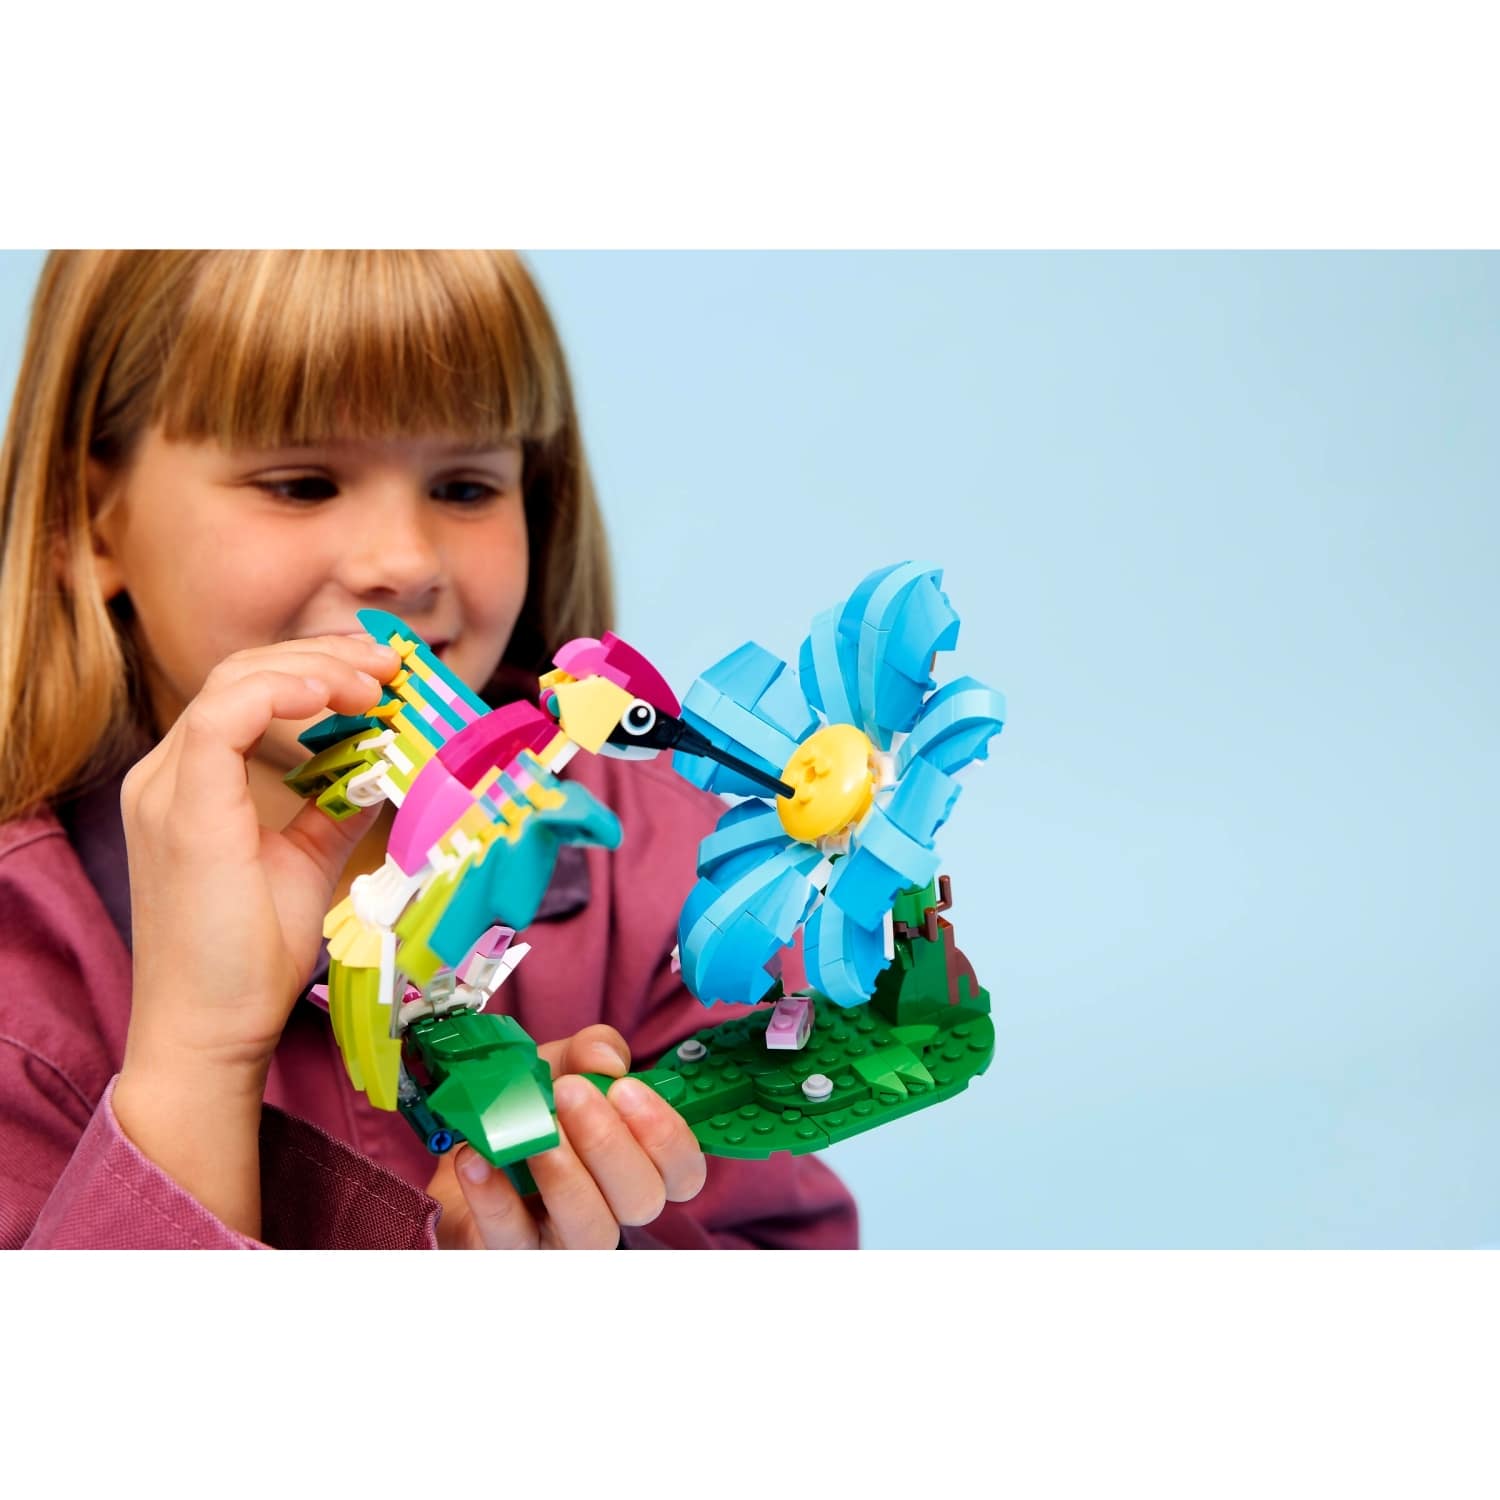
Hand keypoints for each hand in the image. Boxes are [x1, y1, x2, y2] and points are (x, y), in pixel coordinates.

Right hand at [117, 632, 400, 1084]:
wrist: (211, 1029)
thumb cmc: (251, 956)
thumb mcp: (308, 861)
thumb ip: (334, 808)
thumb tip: (383, 768)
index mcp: (193, 782)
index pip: (251, 689)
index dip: (319, 667)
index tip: (386, 676)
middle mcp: (168, 774)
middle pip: (244, 672)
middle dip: (325, 656)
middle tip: (392, 664)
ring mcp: (166, 788)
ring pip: (234, 681)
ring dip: (314, 668)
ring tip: (376, 682)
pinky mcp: (182, 810)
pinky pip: (222, 718)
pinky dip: (280, 693)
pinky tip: (331, 695)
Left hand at [428, 1025, 707, 1248]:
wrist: (464, 1140)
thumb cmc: (532, 1105)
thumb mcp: (563, 1063)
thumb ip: (592, 1051)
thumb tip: (606, 1062)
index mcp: (639, 1165)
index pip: (684, 1172)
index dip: (665, 1135)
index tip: (625, 1088)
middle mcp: (613, 1209)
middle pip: (642, 1200)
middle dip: (609, 1142)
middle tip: (571, 1091)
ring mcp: (564, 1240)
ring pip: (591, 1231)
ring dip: (564, 1174)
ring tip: (534, 1131)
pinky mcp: (511, 1254)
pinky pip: (511, 1238)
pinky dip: (494, 1197)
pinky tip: (477, 1159)